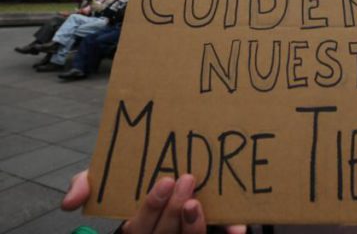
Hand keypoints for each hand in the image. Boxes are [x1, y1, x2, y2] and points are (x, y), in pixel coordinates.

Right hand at [62, 170, 247, 232]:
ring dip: (194, 226)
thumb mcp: (109, 182)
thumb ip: (88, 184)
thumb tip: (70, 202)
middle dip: (174, 210)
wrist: (173, 182)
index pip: (140, 227)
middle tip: (187, 178)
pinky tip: (237, 229)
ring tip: (198, 200)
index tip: (163, 181)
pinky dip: (230, 233)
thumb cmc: (138, 185)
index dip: (152, 207)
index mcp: (138, 229)